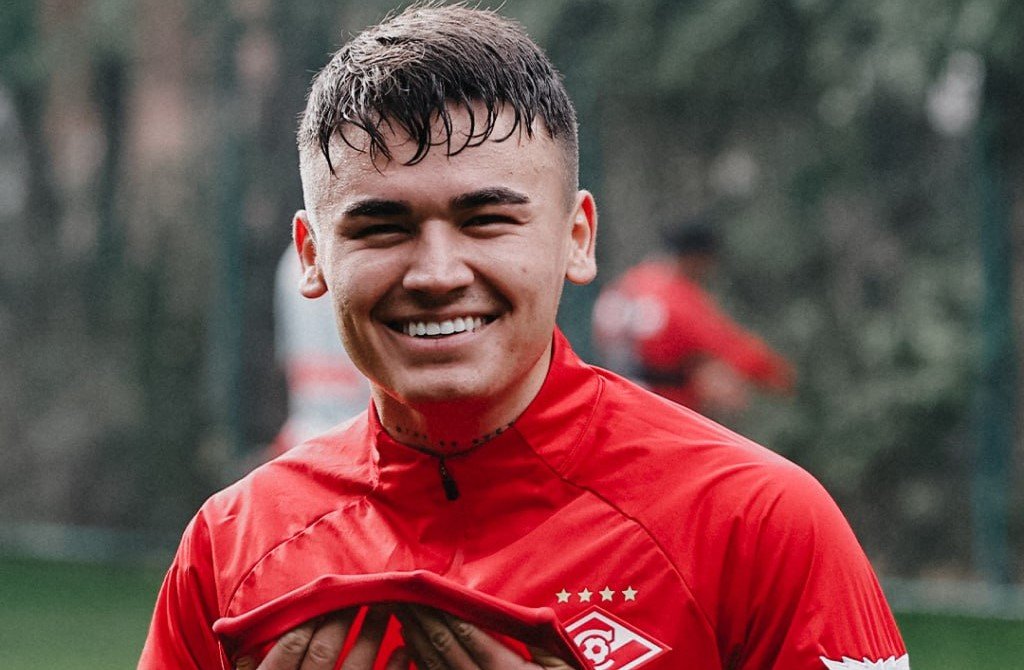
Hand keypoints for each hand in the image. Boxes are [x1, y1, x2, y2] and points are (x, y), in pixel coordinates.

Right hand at [235, 607, 407, 669]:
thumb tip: (232, 632)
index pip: (290, 646)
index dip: (311, 618)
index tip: (327, 599)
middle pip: (325, 652)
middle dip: (344, 619)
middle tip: (361, 596)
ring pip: (355, 668)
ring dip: (372, 636)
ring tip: (385, 612)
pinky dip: (393, 669)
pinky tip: (403, 651)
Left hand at [396, 605, 572, 668]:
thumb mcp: (561, 663)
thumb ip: (536, 638)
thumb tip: (512, 613)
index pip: (472, 636)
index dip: (447, 612)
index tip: (428, 592)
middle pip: (447, 649)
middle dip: (424, 620)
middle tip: (405, 596)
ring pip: (435, 668)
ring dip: (416, 640)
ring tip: (404, 614)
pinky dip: (420, 663)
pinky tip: (410, 646)